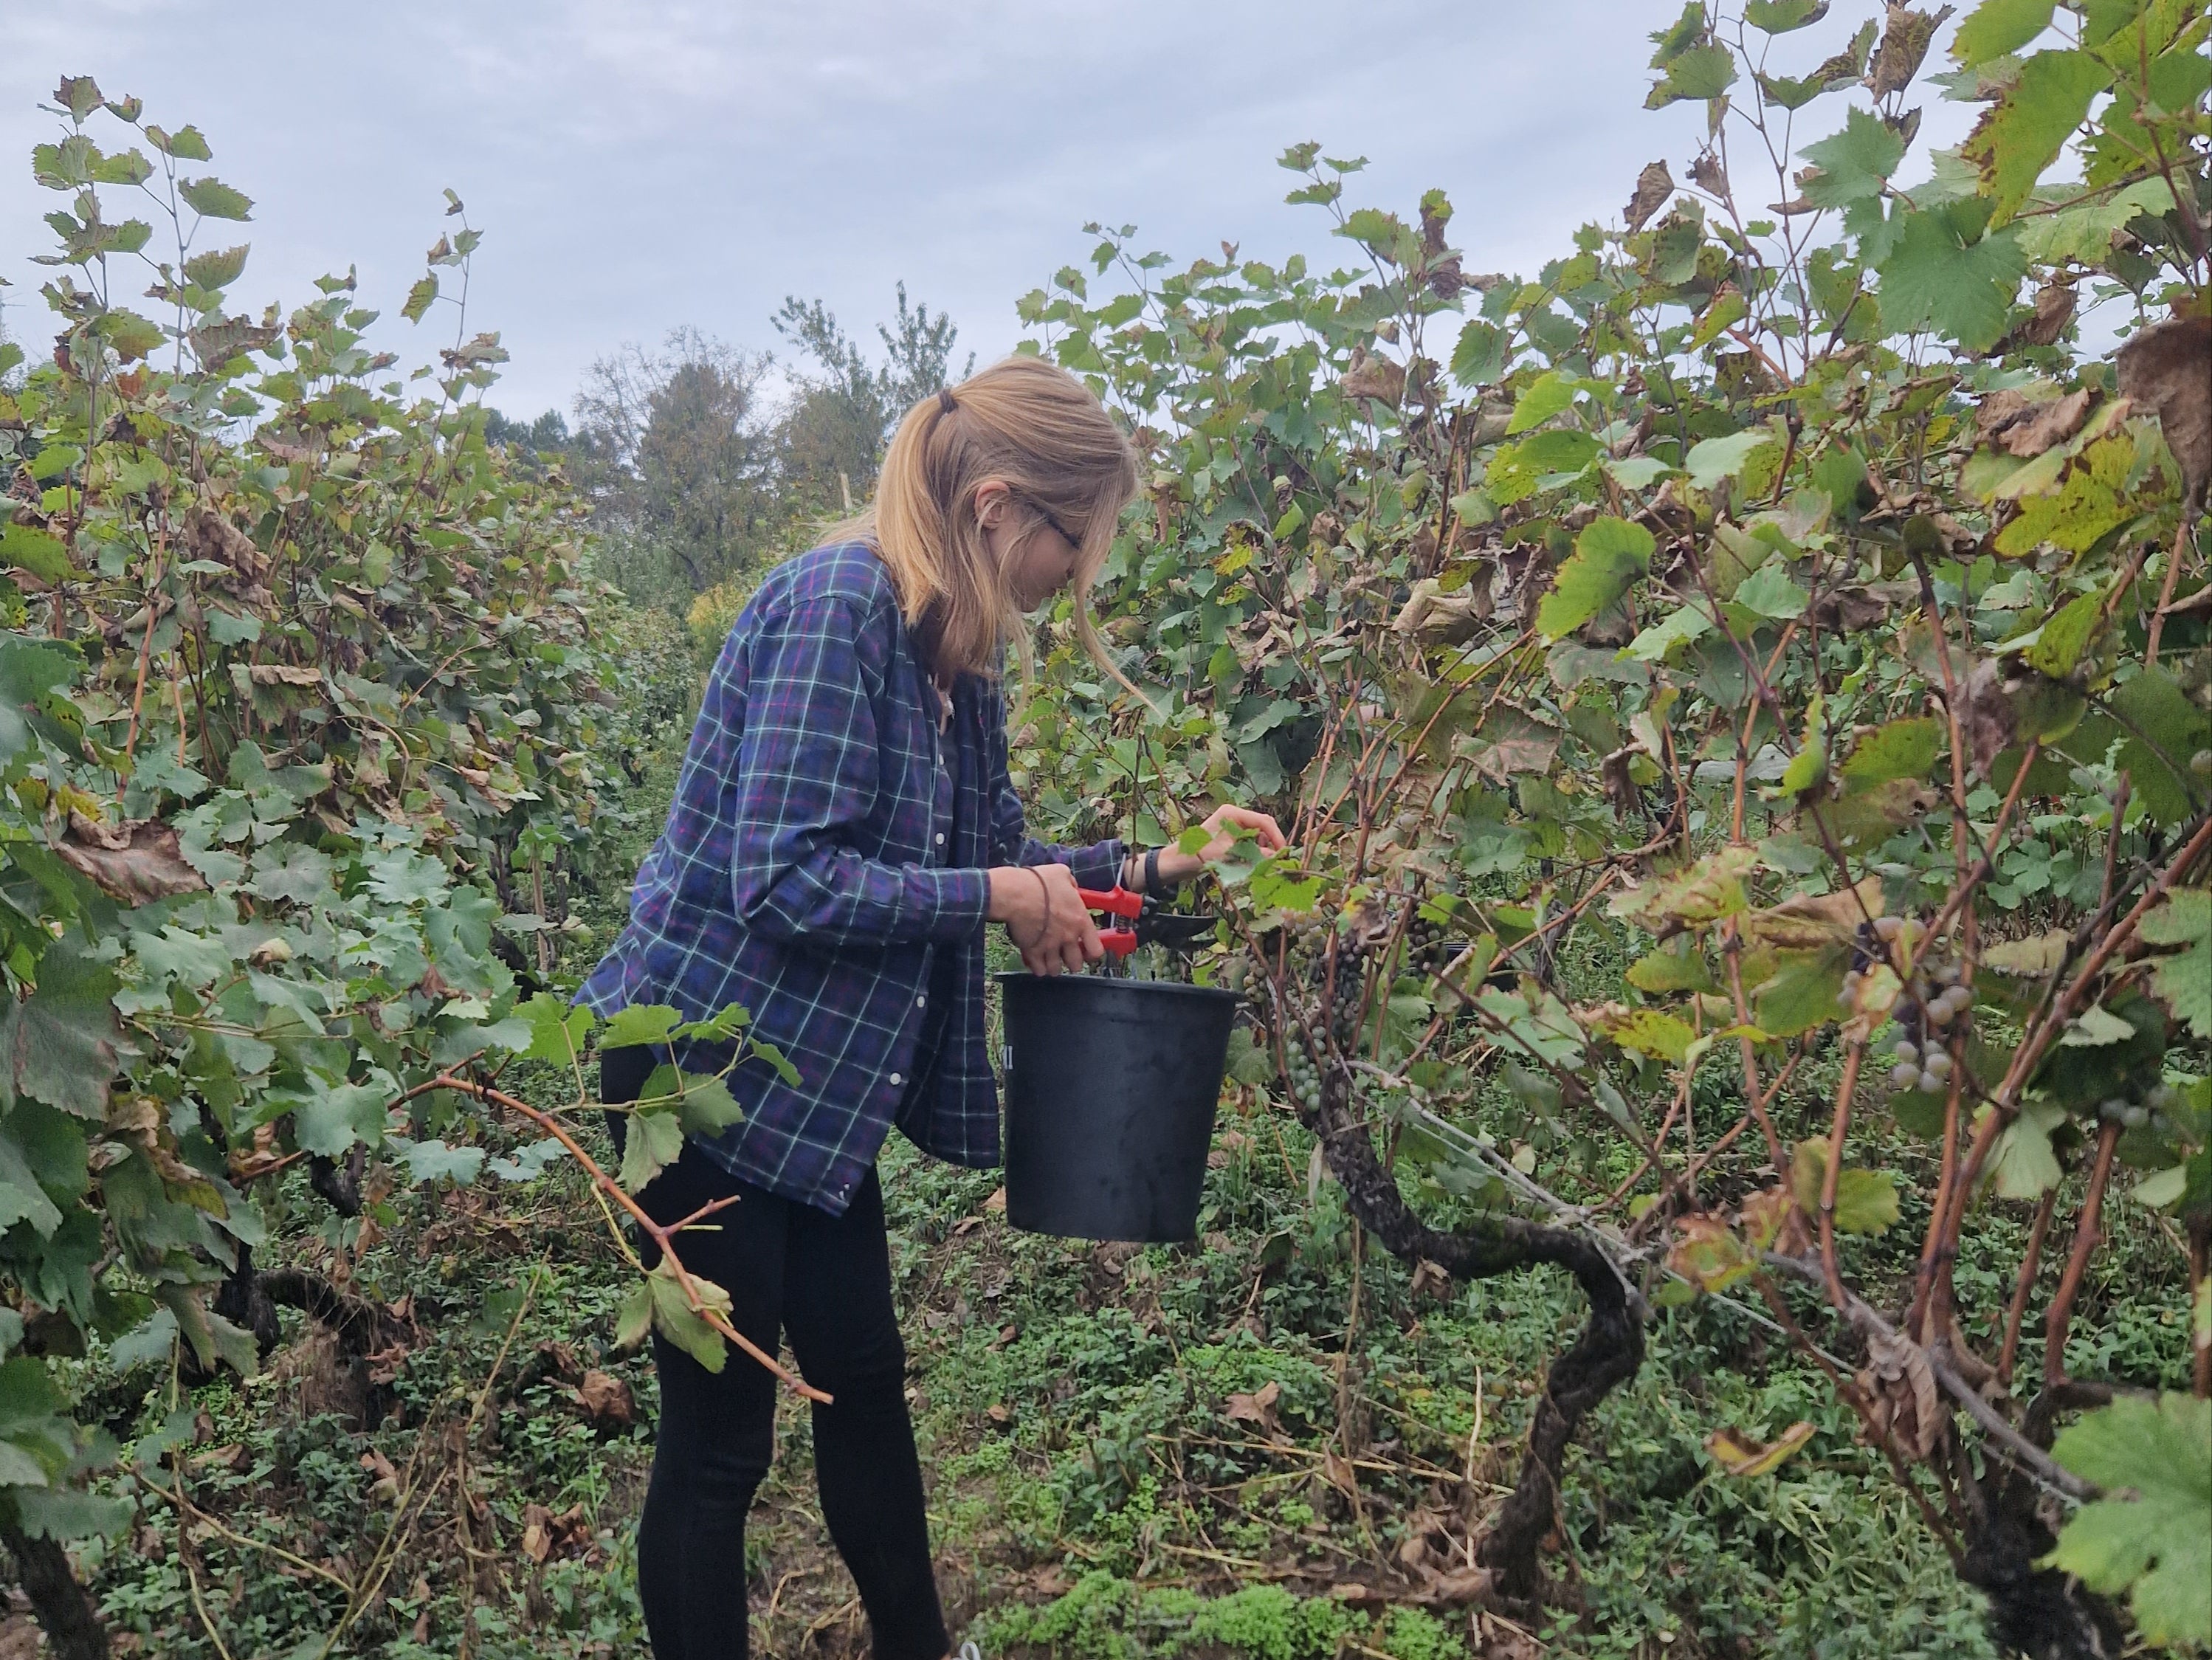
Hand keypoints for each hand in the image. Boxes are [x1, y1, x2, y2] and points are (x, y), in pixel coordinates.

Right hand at [987, 863, 1103, 975]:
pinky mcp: (1032, 952)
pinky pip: (1039, 970)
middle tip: (1066, 956)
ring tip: (1050, 961)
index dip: (1092, 953)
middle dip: (1071, 962)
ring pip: (1056, 970)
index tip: (1087, 950)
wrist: (1016, 894)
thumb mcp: (1062, 874)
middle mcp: (1068, 938)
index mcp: (1080, 921)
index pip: (1096, 949)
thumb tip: (1072, 887)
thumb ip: (1071, 884)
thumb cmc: (1039, 882)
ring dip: (1054, 967)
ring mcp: (1050, 947)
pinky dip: (1038, 968)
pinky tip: (1036, 962)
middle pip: (1076, 965)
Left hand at [1154, 804, 1286, 886]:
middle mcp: (1234, 816)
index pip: (1262, 821)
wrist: (1178, 863)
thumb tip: (1275, 856)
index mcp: (1232, 813)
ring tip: (1264, 862)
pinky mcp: (1231, 837)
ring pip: (1258, 835)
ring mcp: (1232, 826)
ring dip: (1263, 848)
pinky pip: (1250, 842)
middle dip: (1271, 842)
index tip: (1283, 851)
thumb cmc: (1198, 855)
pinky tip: (1254, 862)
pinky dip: (1254, 851)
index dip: (1276, 836)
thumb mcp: (1228, 855)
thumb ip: (1253, 855)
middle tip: (1278, 859)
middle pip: (1263, 826)